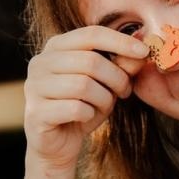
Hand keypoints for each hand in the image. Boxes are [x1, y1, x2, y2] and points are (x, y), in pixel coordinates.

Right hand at [23, 27, 146, 173]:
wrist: (58, 144)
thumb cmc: (82, 107)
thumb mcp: (106, 84)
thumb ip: (121, 65)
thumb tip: (142, 47)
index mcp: (55, 47)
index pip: (91, 34)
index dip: (120, 41)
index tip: (144, 52)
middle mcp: (40, 62)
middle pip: (90, 61)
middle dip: (116, 78)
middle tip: (124, 92)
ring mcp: (34, 87)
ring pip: (83, 85)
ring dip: (103, 99)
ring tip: (104, 106)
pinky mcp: (36, 112)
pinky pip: (75, 109)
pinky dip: (89, 115)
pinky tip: (85, 118)